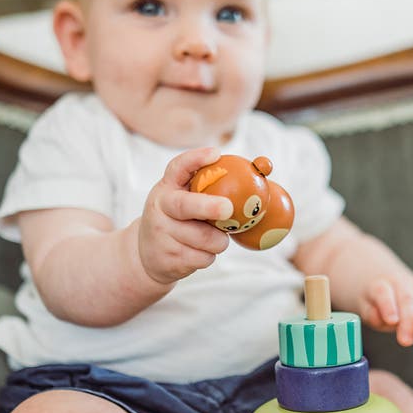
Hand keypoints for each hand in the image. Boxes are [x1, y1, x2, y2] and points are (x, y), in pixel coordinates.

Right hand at [138, 147, 234, 285]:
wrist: (146, 255)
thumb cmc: (178, 220)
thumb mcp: (184, 198)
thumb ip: (211, 187)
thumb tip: (266, 167)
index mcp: (167, 187)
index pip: (178, 167)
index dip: (196, 159)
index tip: (216, 154)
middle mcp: (160, 208)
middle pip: (185, 206)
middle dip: (208, 207)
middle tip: (228, 208)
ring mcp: (162, 234)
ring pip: (205, 238)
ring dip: (218, 240)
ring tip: (210, 237)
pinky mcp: (169, 258)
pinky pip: (204, 258)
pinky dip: (209, 256)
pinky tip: (196, 251)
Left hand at [361, 273, 412, 350]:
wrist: (390, 285)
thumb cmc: (375, 301)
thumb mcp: (365, 304)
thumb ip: (372, 312)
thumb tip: (383, 319)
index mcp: (383, 284)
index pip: (384, 293)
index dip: (388, 306)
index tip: (391, 321)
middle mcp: (405, 285)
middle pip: (408, 300)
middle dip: (408, 320)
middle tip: (405, 341)